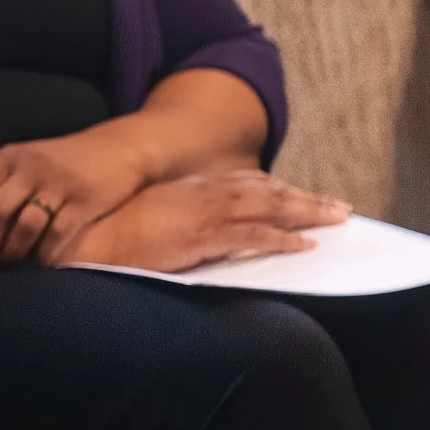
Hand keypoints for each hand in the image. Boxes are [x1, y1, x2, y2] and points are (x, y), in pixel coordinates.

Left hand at [0, 131, 153, 266]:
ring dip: (12, 253)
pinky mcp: (85, 201)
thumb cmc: (63, 162)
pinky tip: (38, 265)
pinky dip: (44, 256)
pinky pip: (57, 235)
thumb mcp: (26, 160)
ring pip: (24, 226)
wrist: (119, 149)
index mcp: (9, 157)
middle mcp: (30, 167)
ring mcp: (58, 183)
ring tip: (6, 267)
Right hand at [50, 171, 348, 273]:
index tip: (304, 197)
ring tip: (336, 219)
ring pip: (269, 208)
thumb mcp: (151, 213)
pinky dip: (281, 239)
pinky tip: (304, 245)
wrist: (89, 236)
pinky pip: (252, 236)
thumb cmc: (112, 229)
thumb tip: (193, 226)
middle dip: (305, 198)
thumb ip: (178, 214)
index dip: (280, 190)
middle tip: (340, 208)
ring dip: (306, 212)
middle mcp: (204, 193)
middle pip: (267, 191)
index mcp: (191, 188)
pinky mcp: (204, 236)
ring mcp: (205, 213)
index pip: (246, 183)